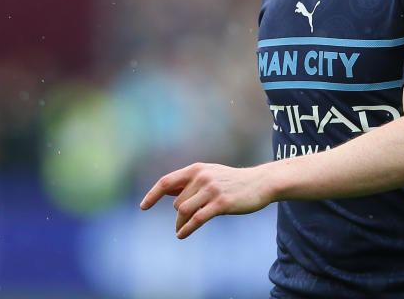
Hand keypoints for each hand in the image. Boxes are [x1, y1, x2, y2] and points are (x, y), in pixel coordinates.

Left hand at [139, 162, 271, 238]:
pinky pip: (197, 219)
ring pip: (184, 211)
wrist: (260, 183)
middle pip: (177, 202)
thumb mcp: (208, 175)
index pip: (166, 181)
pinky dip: (186, 229)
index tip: (143, 206)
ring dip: (181, 224)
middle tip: (182, 224)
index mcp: (196, 169)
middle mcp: (202, 177)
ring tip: (181, 230)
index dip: (152, 194)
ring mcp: (211, 190)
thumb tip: (165, 190)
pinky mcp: (221, 203)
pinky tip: (181, 235)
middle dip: (178, 215)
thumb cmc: (232, 181)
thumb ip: (187, 182)